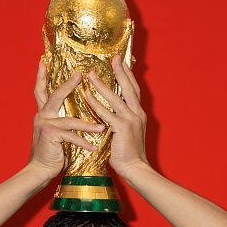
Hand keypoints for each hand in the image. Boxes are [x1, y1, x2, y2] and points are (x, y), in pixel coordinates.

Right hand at [28, 61, 105, 179]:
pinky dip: (84, 142)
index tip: (43, 61)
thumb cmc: (51, 153)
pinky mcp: (50, 136)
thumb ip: (63, 122)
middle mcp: (42, 115)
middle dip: (68, 85)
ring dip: (88, 125)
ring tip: (102, 128)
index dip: (42, 76)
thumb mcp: (56, 133)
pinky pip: (71, 137)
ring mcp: (45, 125)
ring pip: (70, 120)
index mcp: (43, 113)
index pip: (41, 91)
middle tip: (80, 74)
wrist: (40, 170)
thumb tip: (76, 114)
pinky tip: (94, 147)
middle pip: (55, 96)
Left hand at [84, 55, 149, 179]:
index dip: (128, 75)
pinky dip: (96, 103)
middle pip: (129, 87)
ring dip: (102, 84)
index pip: (134, 90)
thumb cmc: (129, 154)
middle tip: (112, 58)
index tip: (121, 62)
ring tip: (91, 74)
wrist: (135, 169)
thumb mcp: (128, 133)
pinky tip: (86, 96)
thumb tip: (111, 114)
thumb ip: (122, 121)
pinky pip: (106, 113)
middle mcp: (137, 114)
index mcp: (139, 114)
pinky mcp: (122, 128)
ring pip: (116, 97)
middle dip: (120, 71)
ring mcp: (130, 120)